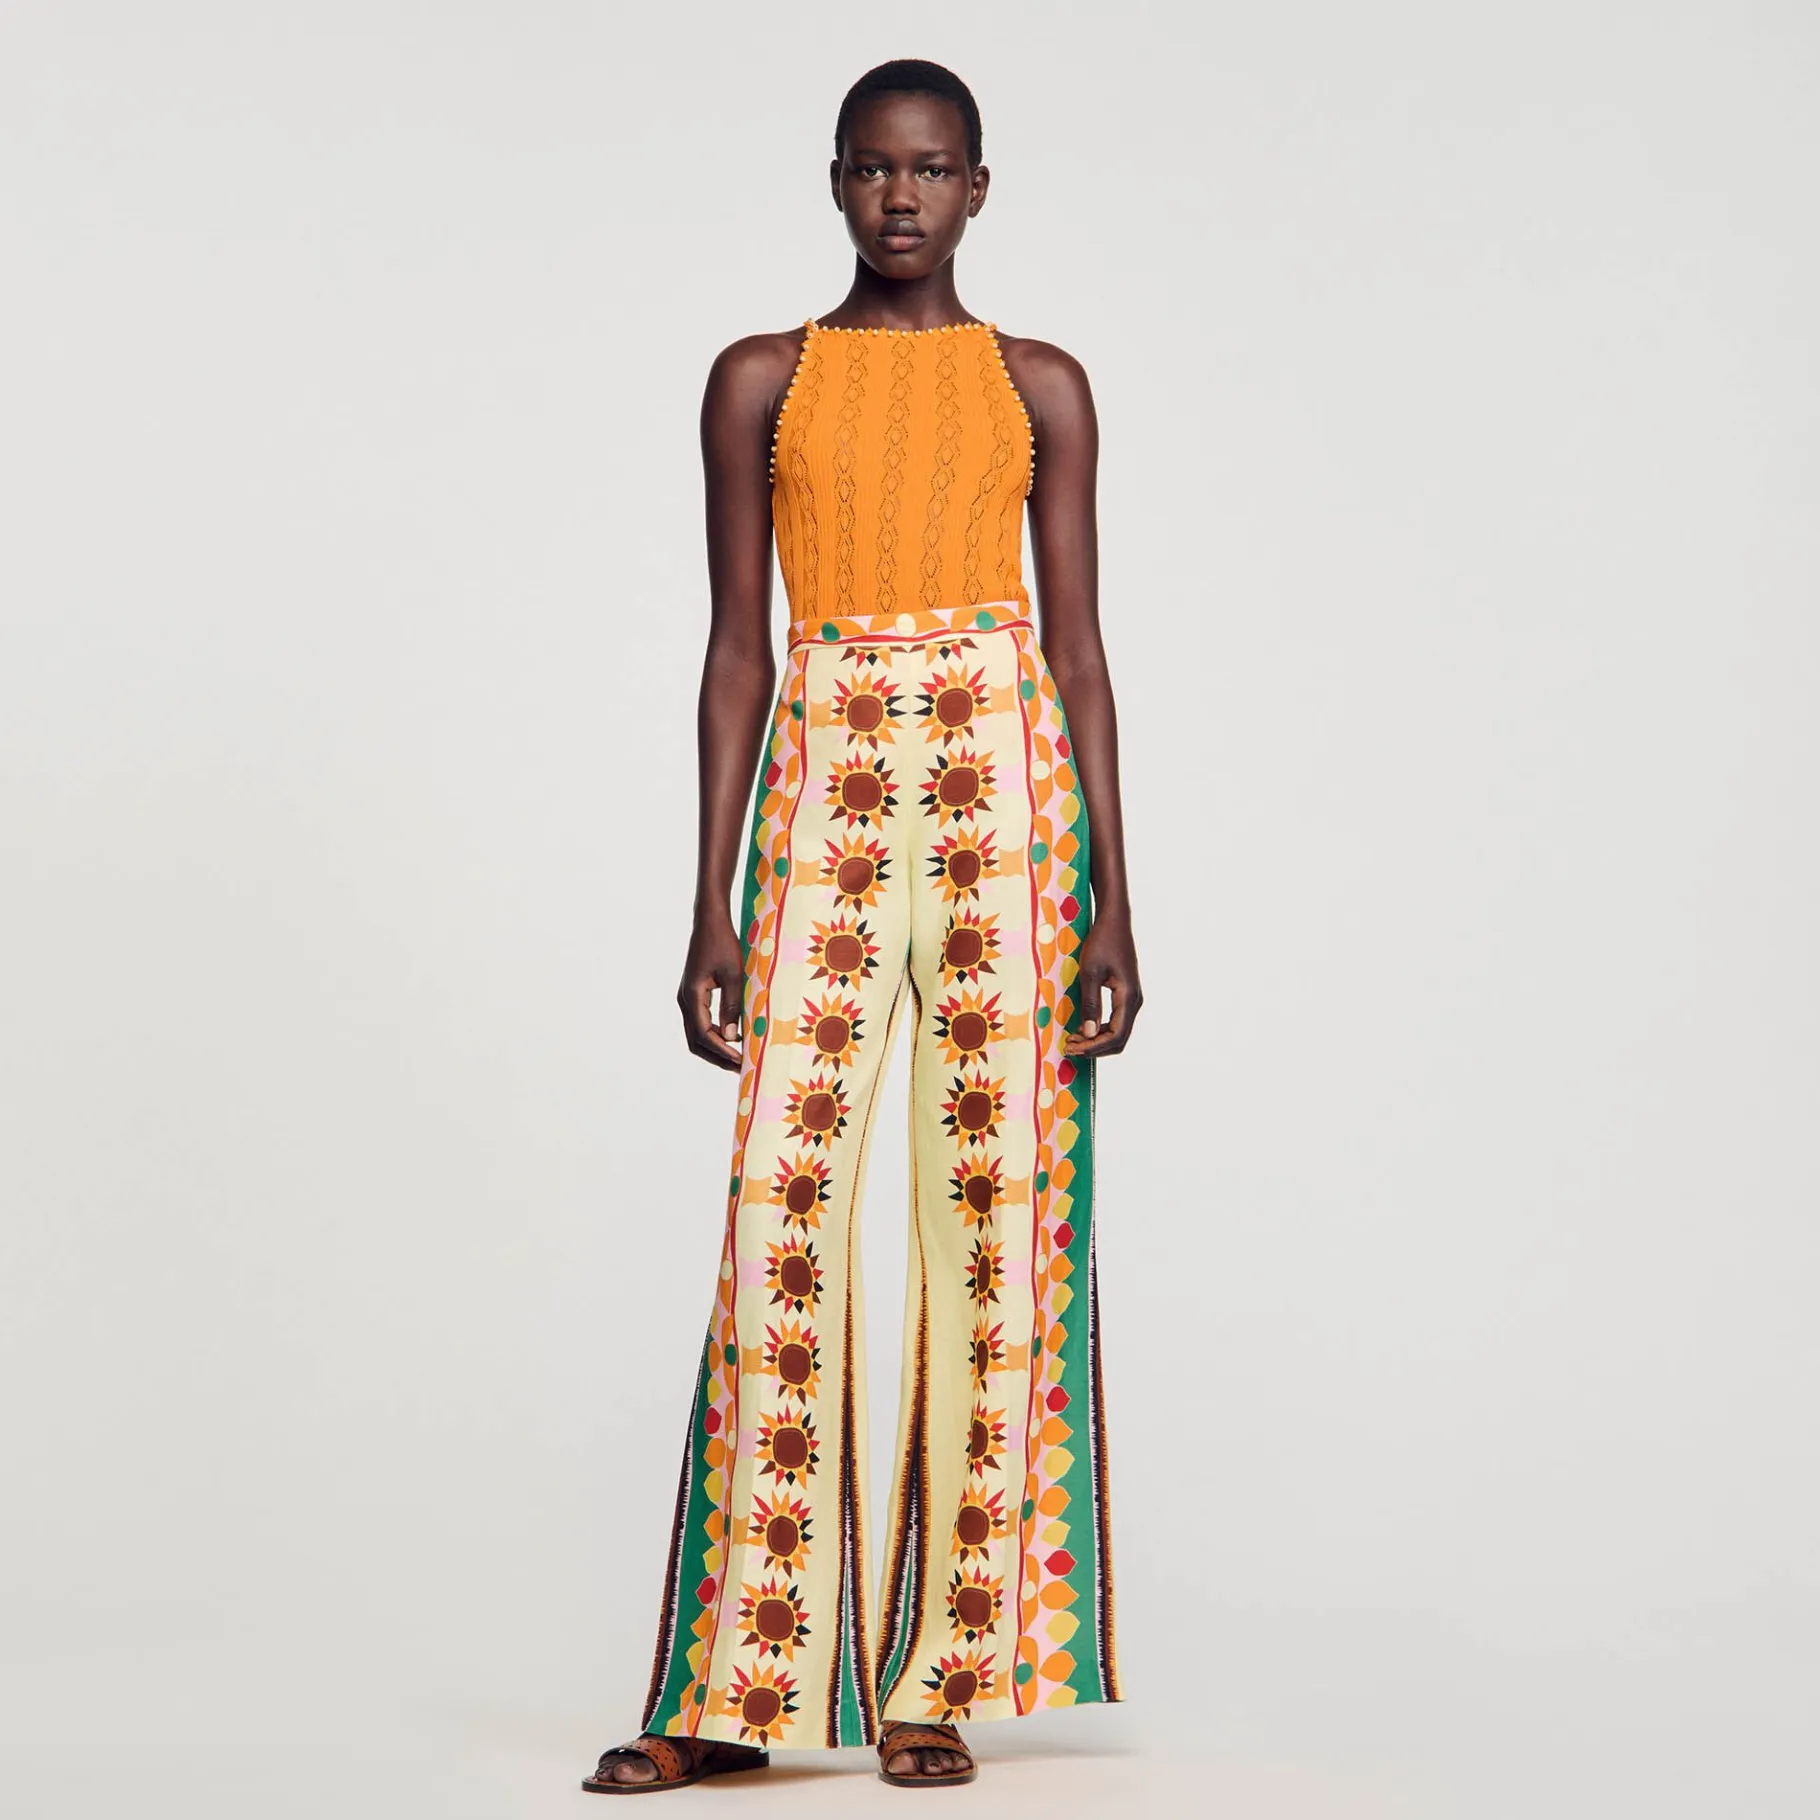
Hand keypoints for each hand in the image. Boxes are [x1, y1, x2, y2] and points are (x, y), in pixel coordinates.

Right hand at [678, 914, 745, 1071]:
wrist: (710, 921)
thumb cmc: (723, 943)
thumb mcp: (734, 974)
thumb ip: (732, 1005)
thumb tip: (732, 1036)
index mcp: (692, 996)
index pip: (704, 1034)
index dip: (722, 1050)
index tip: (740, 1061)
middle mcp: (685, 1000)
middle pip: (695, 1041)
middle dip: (717, 1056)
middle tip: (740, 1067)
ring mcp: (687, 998)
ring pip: (696, 1034)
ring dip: (715, 1048)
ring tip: (737, 1057)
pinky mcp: (693, 994)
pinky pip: (700, 1022)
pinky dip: (714, 1034)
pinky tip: (731, 1036)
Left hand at [1064, 911, 1141, 1058]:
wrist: (1114, 921)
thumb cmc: (1102, 942)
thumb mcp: (1090, 972)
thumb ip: (1090, 1004)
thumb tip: (1089, 1033)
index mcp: (1128, 997)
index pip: (1116, 1035)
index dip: (1094, 1047)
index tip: (1072, 1048)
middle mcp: (1134, 1001)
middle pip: (1119, 1039)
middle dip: (1094, 1047)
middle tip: (1069, 1047)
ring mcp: (1131, 998)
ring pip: (1118, 1032)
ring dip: (1096, 1040)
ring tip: (1073, 1039)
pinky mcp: (1125, 994)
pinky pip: (1115, 1021)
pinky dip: (1100, 1029)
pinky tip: (1082, 1027)